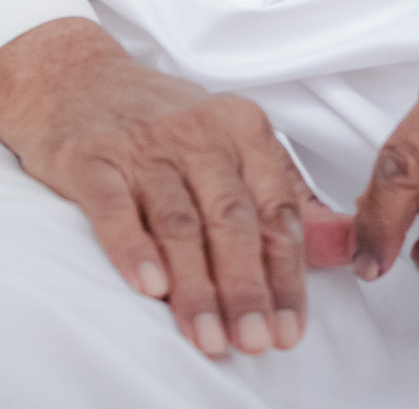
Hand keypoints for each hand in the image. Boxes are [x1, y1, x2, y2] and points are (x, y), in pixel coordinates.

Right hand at [0, 18, 352, 358]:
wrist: (75, 78)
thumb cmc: (163, 123)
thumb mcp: (231, 142)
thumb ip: (284, 196)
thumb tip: (344, 244)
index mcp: (241, 128)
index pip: (275, 210)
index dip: (285, 275)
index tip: (288, 330)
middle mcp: (197, 131)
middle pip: (231, 219)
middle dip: (247, 286)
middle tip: (253, 341)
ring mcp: (143, 145)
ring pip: (179, 222)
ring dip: (197, 286)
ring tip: (210, 337)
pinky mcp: (93, 158)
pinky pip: (116, 207)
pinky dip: (134, 248)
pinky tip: (150, 288)